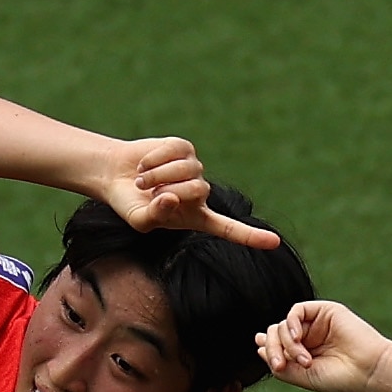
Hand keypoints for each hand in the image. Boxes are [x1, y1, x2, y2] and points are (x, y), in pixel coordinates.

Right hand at [97, 136, 280, 246]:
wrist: (117, 176)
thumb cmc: (130, 204)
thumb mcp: (139, 221)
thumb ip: (155, 216)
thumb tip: (172, 198)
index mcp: (196, 218)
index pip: (228, 229)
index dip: (249, 236)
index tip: (273, 243)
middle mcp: (200, 194)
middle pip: (198, 190)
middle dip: (168, 189)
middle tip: (146, 191)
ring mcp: (195, 169)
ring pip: (188, 169)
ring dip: (158, 174)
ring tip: (142, 179)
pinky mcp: (185, 148)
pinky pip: (176, 150)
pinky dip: (156, 158)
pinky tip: (144, 164)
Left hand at [253, 301, 391, 391]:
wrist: (370, 371)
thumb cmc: (342, 379)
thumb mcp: (304, 377)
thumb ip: (281, 365)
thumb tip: (258, 347)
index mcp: (305, 352)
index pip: (277, 345)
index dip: (268, 349)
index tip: (274, 362)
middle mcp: (310, 336)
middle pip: (276, 334)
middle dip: (273, 350)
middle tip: (282, 366)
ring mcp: (317, 323)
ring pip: (284, 324)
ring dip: (287, 344)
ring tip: (304, 361)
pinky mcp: (325, 311)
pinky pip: (296, 310)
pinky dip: (291, 324)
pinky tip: (297, 337)